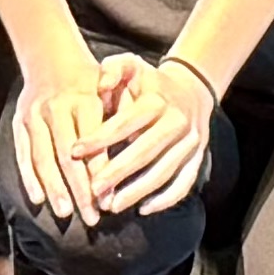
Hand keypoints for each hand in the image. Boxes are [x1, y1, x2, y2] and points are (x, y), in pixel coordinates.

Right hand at [9, 52, 144, 229]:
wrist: (52, 58)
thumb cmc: (92, 82)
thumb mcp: (114, 88)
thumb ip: (124, 117)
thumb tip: (133, 155)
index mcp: (84, 100)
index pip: (93, 145)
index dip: (100, 175)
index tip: (108, 201)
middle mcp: (57, 107)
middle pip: (67, 156)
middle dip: (79, 190)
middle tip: (91, 218)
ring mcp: (35, 115)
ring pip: (43, 157)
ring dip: (54, 188)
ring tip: (65, 213)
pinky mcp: (20, 122)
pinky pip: (23, 153)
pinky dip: (29, 177)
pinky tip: (38, 199)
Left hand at [74, 52, 216, 219]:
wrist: (191, 91)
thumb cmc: (148, 82)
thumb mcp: (130, 65)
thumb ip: (112, 69)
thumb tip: (100, 85)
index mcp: (158, 100)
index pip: (126, 122)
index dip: (100, 138)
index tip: (75, 152)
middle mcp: (177, 122)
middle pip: (145, 152)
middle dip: (117, 173)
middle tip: (92, 190)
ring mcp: (191, 142)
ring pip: (164, 172)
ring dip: (137, 191)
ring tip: (112, 206)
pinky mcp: (198, 157)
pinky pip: (184, 182)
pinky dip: (165, 199)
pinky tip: (143, 208)